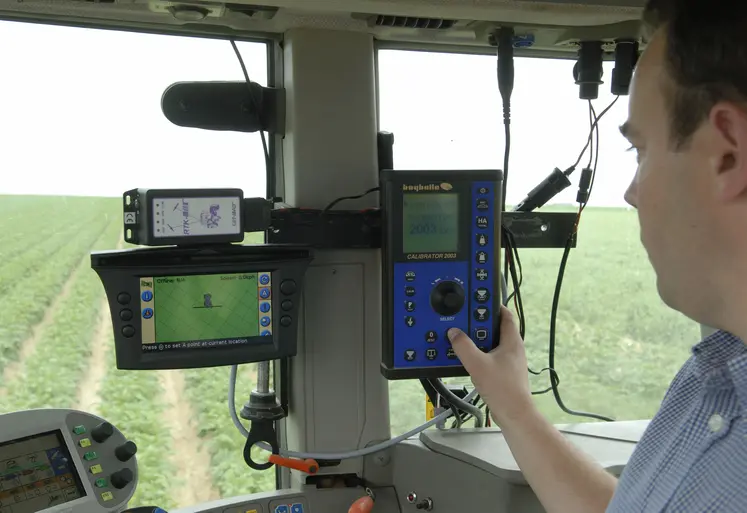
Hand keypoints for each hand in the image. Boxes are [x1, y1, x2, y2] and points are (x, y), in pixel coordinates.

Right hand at [447, 305, 533, 426]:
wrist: (514, 415)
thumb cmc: (501, 387)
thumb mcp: (477, 364)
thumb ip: (464, 347)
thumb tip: (453, 332)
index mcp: (512, 341)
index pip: (506, 315)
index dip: (493, 305)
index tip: (477, 300)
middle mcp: (513, 349)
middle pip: (497, 329)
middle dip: (480, 324)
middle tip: (463, 319)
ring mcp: (510, 362)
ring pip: (492, 344)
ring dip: (478, 340)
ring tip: (461, 338)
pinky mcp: (505, 374)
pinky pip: (490, 357)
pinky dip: (479, 354)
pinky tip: (467, 359)